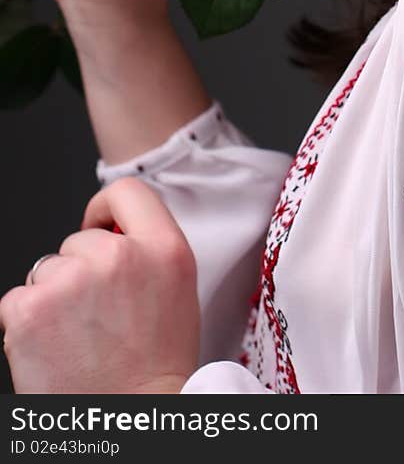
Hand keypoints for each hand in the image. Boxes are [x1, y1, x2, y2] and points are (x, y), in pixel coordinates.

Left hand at [0, 178, 199, 393]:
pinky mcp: (30, 310)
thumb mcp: (177, 291)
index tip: (98, 226)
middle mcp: (119, 257)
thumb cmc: (155, 368)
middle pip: (78, 240)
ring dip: (52, 298)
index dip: (105, 208)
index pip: (128, 193)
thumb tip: (110, 232)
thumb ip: (149, 251)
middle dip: (79, 271)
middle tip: (96, 318)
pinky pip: (16, 300)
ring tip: (76, 339)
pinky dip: (25, 323)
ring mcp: (71, 281)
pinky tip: (52, 349)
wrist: (132, 420)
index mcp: (165, 250)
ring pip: (46, 270)